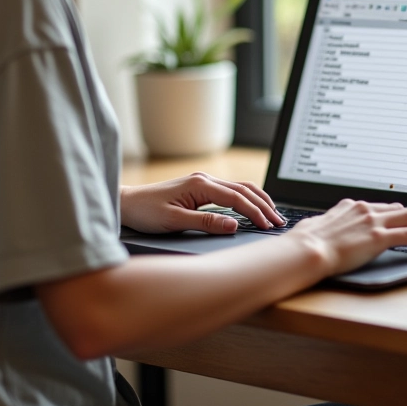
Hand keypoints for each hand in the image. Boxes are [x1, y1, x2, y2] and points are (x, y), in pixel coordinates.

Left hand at [120, 172, 286, 233]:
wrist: (127, 204)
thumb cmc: (146, 213)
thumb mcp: (174, 222)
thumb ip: (205, 223)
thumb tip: (234, 225)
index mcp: (200, 185)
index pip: (237, 198)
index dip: (256, 212)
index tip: (269, 226)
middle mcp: (204, 179)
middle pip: (244, 188)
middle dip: (264, 204)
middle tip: (279, 221)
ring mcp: (203, 182)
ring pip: (239, 187)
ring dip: (257, 200)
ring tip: (272, 214)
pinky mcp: (200, 188)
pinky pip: (230, 191)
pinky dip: (246, 198)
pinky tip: (252, 208)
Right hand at [288, 199, 406, 276]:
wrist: (308, 250)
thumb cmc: (307, 241)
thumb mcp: (317, 225)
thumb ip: (326, 224)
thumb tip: (318, 227)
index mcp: (350, 206)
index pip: (379, 206)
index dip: (393, 215)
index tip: (399, 221)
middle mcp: (364, 209)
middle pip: (397, 209)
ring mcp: (373, 221)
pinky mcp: (379, 237)